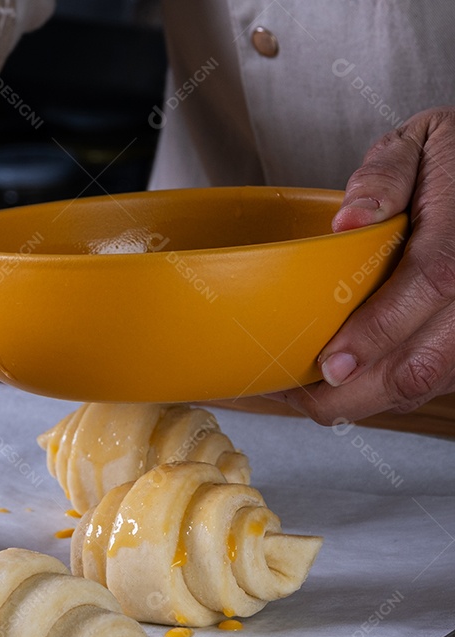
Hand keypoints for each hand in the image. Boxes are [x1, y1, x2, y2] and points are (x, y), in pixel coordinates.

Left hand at [274, 107, 454, 423]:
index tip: (330, 362)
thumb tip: (347, 221)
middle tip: (293, 393)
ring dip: (366, 397)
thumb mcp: (417, 142)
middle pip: (429, 360)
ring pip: (431, 381)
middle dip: (358, 391)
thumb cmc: (450, 156)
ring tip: (303, 391)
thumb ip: (384, 176)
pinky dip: (386, 389)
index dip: (380, 330)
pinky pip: (435, 380)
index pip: (434, 284)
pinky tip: (343, 382)